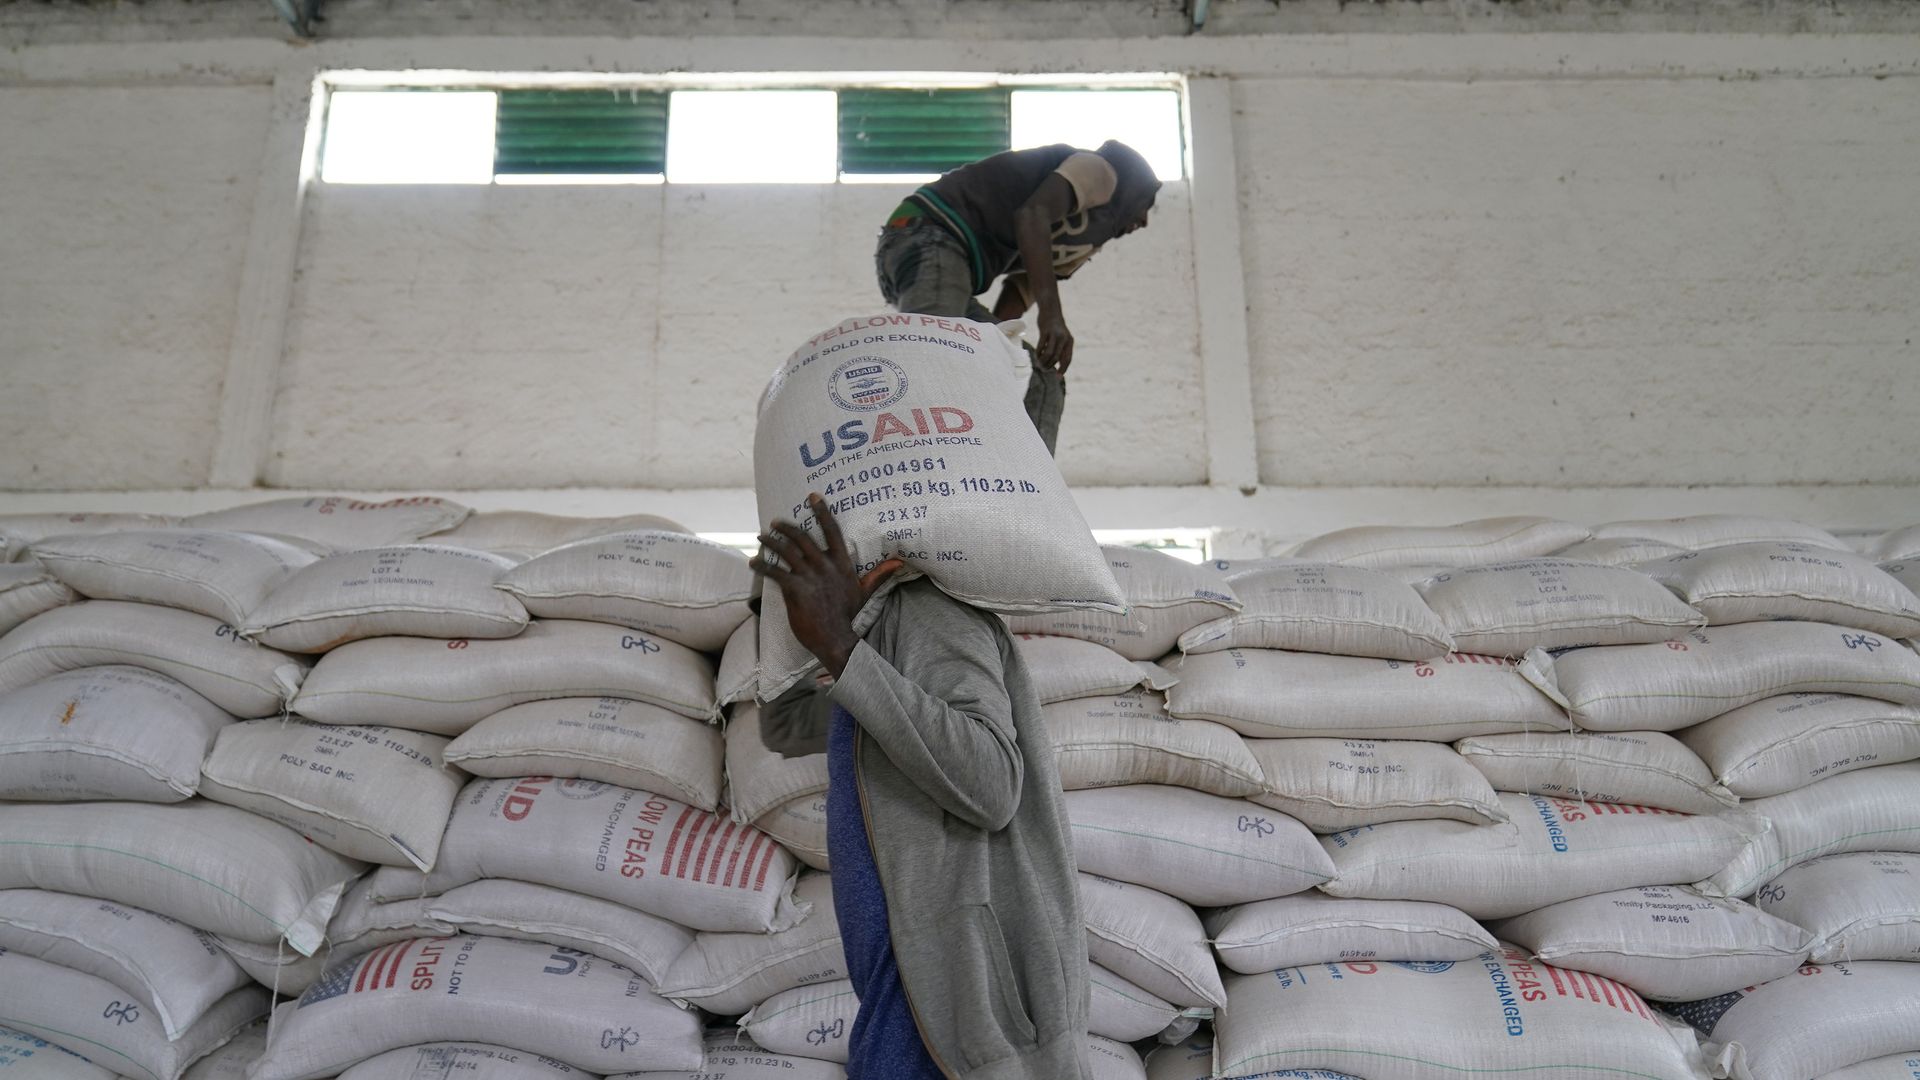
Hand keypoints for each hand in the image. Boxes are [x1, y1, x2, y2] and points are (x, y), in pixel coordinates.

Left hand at [749, 494, 905, 676]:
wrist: (836, 638)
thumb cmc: (849, 615)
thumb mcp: (865, 592)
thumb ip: (879, 574)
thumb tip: (899, 562)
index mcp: (841, 563)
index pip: (832, 531)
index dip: (822, 512)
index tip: (813, 496)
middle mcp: (825, 566)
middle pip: (802, 537)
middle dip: (786, 527)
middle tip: (776, 522)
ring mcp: (809, 577)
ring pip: (786, 551)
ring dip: (771, 542)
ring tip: (762, 536)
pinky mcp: (795, 589)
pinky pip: (774, 572)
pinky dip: (762, 565)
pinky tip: (753, 562)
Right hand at [1037, 309, 1074, 373]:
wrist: (1051, 310)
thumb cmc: (1056, 328)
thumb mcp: (1062, 338)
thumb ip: (1061, 350)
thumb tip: (1057, 366)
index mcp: (1070, 341)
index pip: (1068, 359)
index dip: (1063, 369)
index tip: (1057, 377)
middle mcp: (1064, 338)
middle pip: (1057, 358)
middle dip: (1049, 366)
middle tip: (1043, 369)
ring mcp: (1054, 334)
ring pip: (1049, 353)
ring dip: (1043, 361)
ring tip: (1039, 364)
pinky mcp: (1045, 331)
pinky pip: (1041, 346)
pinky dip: (1038, 353)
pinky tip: (1036, 356)